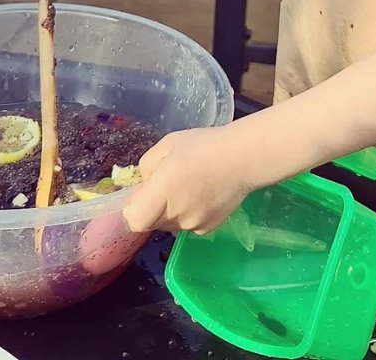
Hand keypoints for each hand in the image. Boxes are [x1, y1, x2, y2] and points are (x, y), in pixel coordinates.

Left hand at [123, 126, 252, 235]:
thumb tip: (143, 184)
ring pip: (168, 224)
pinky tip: (201, 195)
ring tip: (187, 186)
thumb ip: (146, 166)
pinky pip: (186, 225)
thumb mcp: (167, 144)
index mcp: (164, 190)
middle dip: (151, 206)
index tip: (142, 192)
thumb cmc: (204, 145)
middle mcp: (177, 213)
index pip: (135, 220)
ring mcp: (193, 225)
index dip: (133, 209)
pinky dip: (187, 214)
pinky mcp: (207, 229)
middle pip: (150, 222)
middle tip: (166, 183)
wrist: (243, 158)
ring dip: (169, 211)